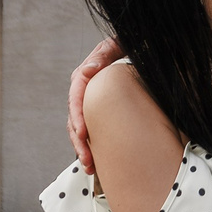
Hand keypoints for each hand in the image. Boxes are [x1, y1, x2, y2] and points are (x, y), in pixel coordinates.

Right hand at [67, 37, 121, 171]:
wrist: (136, 48)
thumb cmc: (127, 45)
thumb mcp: (116, 44)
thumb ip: (103, 55)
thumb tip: (86, 71)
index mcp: (84, 75)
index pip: (76, 97)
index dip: (78, 117)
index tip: (84, 134)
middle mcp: (82, 91)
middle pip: (75, 119)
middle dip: (79, 142)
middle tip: (88, 160)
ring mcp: (88, 104)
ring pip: (79, 129)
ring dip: (82, 149)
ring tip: (90, 167)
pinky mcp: (96, 113)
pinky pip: (89, 132)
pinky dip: (90, 147)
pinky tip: (95, 164)